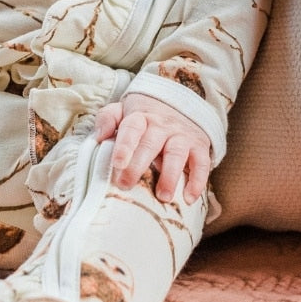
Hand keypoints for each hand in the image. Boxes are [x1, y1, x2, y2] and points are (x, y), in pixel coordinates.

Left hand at [94, 93, 210, 204]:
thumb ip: (108, 119)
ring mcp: (182, 135)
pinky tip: (188, 198)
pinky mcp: (199, 146)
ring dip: (170, 175)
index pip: (131, 129)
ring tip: (162, 196)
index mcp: (141, 117)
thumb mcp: (123, 110)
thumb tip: (99, 136)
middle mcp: (162, 125)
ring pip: (177, 153)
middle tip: (126, 184)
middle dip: (138, 165)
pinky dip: (197, 181)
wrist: (180, 103)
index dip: (124, 145)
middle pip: (151, 144)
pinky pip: (201, 163)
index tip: (117, 163)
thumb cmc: (144, 116)